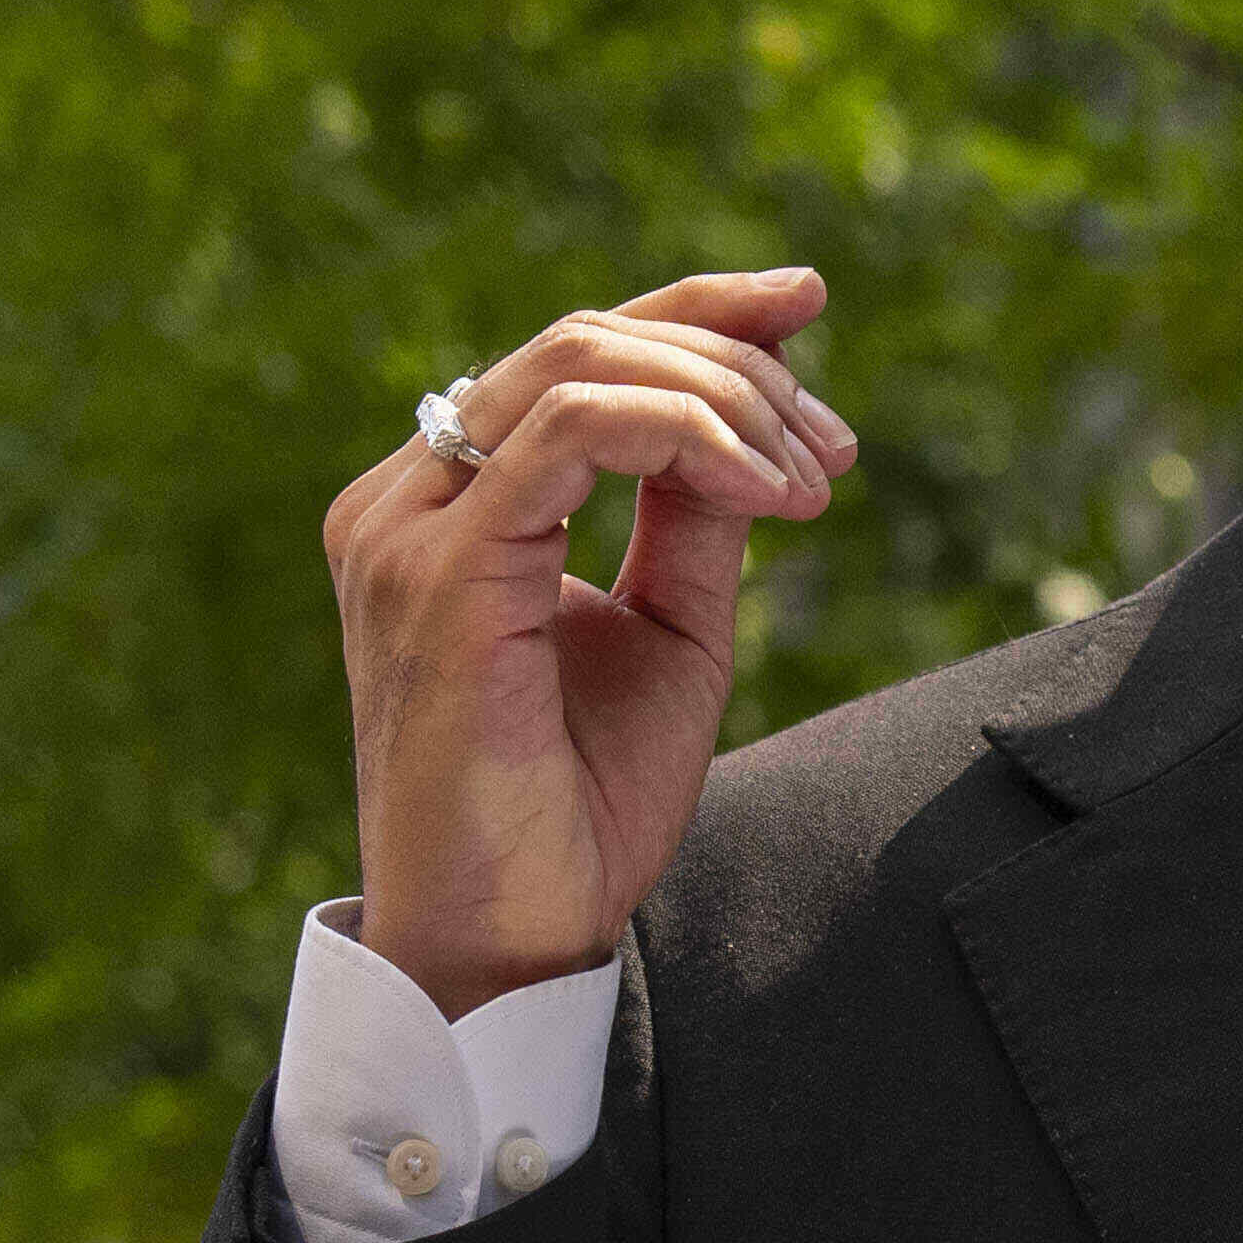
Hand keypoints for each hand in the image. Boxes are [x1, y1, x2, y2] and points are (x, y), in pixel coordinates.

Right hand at [332, 268, 853, 1008]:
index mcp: (447, 505)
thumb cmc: (581, 807)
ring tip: (814, 484)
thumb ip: (693, 517)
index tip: (809, 302)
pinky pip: (575, 432)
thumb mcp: (670, 632)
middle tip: (836, 450)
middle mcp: (406, 499)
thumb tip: (752, 416)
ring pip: (581, 365)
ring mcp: (408, 530)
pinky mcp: (439, 575)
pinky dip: (690, 436)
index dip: (696, 308)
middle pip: (584, 340)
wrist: (516, 940)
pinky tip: (770, 496)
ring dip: (727, 402)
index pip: (573, 356)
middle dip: (737, 365)